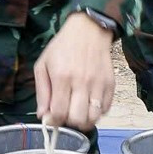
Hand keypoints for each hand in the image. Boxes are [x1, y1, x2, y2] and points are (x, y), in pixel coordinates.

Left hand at [34, 12, 115, 132]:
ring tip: (77, 112)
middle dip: (69, 123)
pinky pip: (106, 110)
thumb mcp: (43, 65)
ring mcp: (98, 84)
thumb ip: (42, 93)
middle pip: (78, 119)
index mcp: (62, 77)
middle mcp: (82, 82)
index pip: (59, 113)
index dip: (54, 121)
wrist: (89, 30)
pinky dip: (97, 112)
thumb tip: (43, 116)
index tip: (51, 118)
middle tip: (65, 114)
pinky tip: (88, 104)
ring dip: (84, 120)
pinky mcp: (110, 84)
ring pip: (94, 118)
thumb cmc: (62, 47)